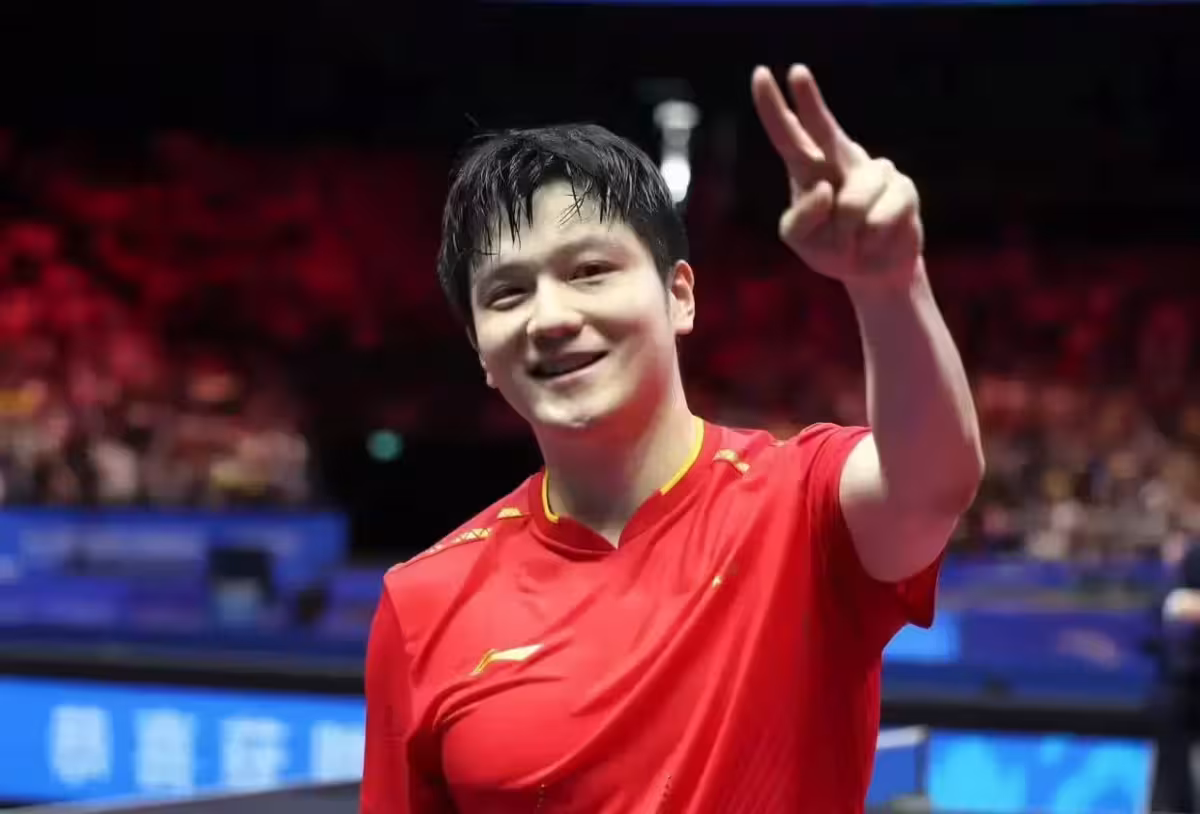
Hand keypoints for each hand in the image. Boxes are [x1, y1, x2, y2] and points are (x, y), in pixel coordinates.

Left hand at [752, 65, 922, 288]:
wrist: (873, 269)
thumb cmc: (832, 249)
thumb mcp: (801, 240)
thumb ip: (801, 218)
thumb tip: (826, 188)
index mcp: (809, 168)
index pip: (789, 134)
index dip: (774, 107)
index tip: (760, 75)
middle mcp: (841, 161)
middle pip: (823, 128)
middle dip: (809, 102)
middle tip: (796, 70)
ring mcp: (875, 171)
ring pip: (851, 204)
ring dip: (848, 235)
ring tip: (854, 239)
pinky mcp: (903, 188)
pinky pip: (877, 220)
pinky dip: (870, 241)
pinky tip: (875, 240)